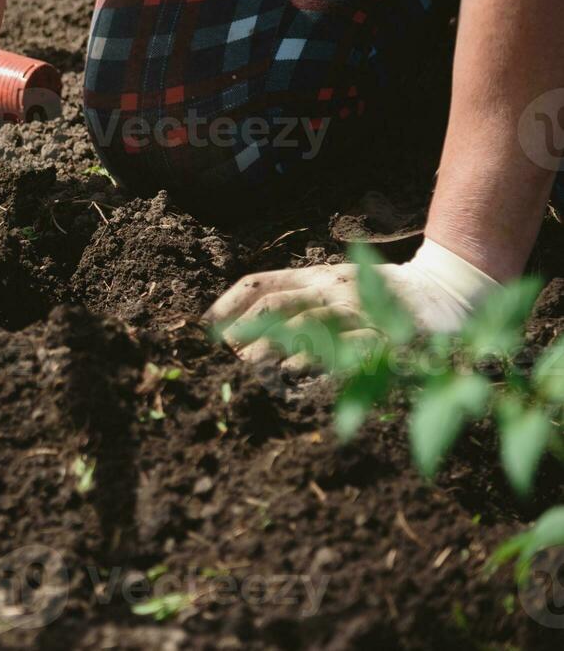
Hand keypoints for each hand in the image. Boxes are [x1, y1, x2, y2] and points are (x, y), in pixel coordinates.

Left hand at [205, 239, 499, 368]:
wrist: (451, 294)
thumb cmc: (382, 296)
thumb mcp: (336, 288)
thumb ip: (296, 302)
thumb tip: (239, 335)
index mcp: (318, 276)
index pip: (262, 283)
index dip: (229, 303)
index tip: (205, 327)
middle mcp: (336, 289)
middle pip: (281, 304)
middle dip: (248, 329)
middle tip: (227, 357)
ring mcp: (363, 311)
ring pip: (310, 325)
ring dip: (276, 348)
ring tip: (252, 370)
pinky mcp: (390, 337)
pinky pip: (350, 350)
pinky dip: (322, 364)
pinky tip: (296, 379)